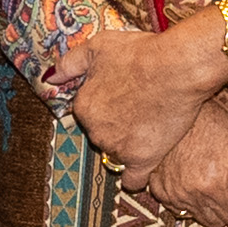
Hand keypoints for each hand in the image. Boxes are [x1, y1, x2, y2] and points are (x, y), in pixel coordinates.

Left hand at [60, 0, 227, 176]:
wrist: (177, 67)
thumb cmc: (140, 53)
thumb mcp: (98, 46)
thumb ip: (70, 64)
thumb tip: (49, 77)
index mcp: (83, 106)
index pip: (90, 111)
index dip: (108, 102)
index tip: (124, 94)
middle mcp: (95, 131)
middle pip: (103, 132)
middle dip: (118, 123)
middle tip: (140, 106)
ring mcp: (118, 147)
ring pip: (117, 153)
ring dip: (129, 144)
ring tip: (151, 125)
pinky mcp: (143, 160)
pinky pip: (133, 180)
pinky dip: (136, 176)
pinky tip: (144, 165)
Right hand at [137, 95, 227, 226]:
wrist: (160, 108)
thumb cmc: (203, 116)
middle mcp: (210, 189)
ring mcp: (186, 195)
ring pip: (213, 222)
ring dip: (217, 208)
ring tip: (212, 183)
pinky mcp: (165, 195)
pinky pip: (186, 213)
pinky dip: (192, 203)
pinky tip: (191, 181)